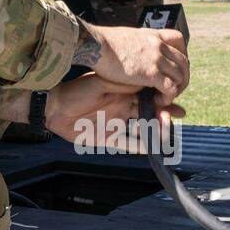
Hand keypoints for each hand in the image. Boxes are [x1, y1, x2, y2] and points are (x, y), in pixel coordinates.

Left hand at [43, 73, 184, 149]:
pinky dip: (140, 146)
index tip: (176, 102)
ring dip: (156, 131)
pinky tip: (153, 148)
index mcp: (122, 94)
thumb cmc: (75, 92)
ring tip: (166, 131)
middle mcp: (123, 109)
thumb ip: (121, 84)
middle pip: (149, 113)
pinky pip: (128, 144)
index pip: (148, 96)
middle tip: (175, 117)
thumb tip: (145, 81)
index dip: (162, 99)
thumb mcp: (99, 83)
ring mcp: (117, 124)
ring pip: (142, 129)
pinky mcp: (109, 139)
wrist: (53, 108)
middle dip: (164, 115)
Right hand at [87, 22, 188, 104]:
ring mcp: (157, 59)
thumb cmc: (103, 42)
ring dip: (176, 89)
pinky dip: (168, 97)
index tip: (175, 64)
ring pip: (180, 76)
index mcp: (152, 35)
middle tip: (173, 86)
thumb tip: (136, 48)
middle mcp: (158, 46)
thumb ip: (137, 43)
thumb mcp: (127, 36)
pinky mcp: (151, 74)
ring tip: (164, 96)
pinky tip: (158, 100)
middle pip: (184, 61)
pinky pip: (170, 88)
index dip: (181, 53)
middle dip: (181, 76)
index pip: (178, 39)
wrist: (95, 44)